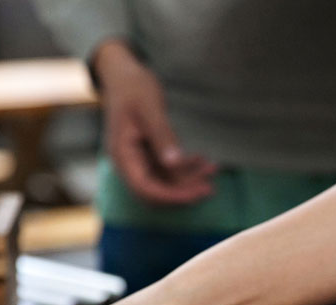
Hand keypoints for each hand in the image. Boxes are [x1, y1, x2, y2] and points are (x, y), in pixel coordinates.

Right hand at [93, 40, 216, 204]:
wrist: (124, 76)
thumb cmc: (133, 87)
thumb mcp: (149, 107)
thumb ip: (162, 135)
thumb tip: (174, 163)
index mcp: (122, 155)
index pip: (145, 188)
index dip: (171, 196)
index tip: (197, 192)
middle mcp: (128, 164)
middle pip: (156, 192)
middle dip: (183, 192)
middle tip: (210, 188)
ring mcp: (138, 161)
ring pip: (165, 183)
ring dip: (189, 180)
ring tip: (212, 169)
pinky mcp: (149, 157)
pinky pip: (168, 171)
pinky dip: (186, 169)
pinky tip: (204, 161)